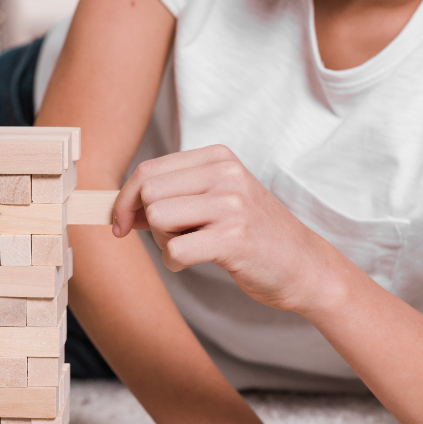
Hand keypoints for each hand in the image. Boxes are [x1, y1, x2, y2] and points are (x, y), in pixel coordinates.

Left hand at [112, 145, 334, 311]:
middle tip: (169, 239)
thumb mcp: (219, 199)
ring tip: (191, 247)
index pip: (148, 169)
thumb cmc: (253, 235)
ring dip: (163, 243)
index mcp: (219, 158)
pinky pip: (174, 251)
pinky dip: (175, 263)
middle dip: (147, 222)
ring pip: (158, 218)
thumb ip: (174, 196)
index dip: (125, 200)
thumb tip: (118, 209)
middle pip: (148, 192)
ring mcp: (231, 204)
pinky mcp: (234, 238)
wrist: (304, 266)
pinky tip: (198, 262)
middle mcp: (226, 174)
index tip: (121, 224)